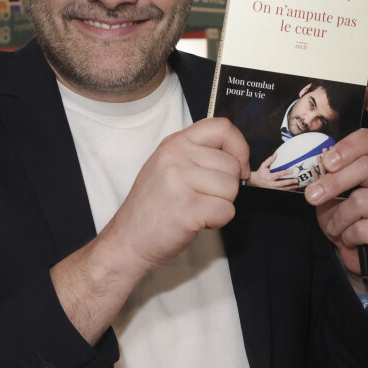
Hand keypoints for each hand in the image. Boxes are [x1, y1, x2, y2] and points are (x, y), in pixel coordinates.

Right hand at [52, 117, 249, 344]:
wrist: (128, 240)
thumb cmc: (154, 206)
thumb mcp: (168, 166)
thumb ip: (198, 155)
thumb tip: (239, 158)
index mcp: (175, 143)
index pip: (222, 127)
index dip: (239, 148)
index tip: (237, 166)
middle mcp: (176, 156)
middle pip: (232, 164)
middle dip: (227, 187)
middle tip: (202, 197)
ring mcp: (180, 180)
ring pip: (232, 188)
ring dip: (222, 204)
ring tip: (196, 208)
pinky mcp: (188, 208)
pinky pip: (227, 210)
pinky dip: (218, 221)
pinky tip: (196, 221)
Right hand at [249, 153, 298, 189]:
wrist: (255, 181)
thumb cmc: (260, 173)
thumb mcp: (263, 165)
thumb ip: (269, 160)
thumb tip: (275, 154)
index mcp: (269, 177)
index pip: (278, 174)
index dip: (285, 173)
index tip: (291, 171)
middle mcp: (271, 183)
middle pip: (282, 183)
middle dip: (290, 182)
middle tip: (296, 180)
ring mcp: (273, 188)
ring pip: (283, 188)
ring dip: (291, 187)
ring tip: (297, 185)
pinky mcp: (274, 190)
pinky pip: (282, 191)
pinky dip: (288, 190)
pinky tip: (293, 189)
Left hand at [304, 128, 367, 277]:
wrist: (361, 255)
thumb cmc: (347, 219)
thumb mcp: (330, 195)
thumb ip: (325, 179)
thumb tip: (310, 170)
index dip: (348, 147)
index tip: (326, 162)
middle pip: (367, 166)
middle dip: (334, 182)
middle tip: (313, 195)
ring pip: (362, 200)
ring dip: (339, 218)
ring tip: (337, 227)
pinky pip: (364, 228)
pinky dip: (348, 235)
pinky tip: (352, 239)